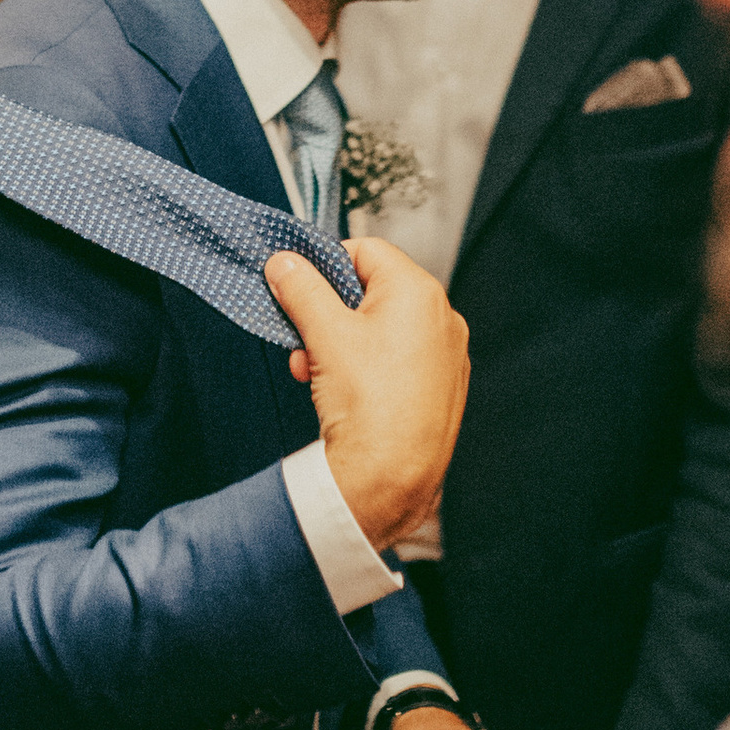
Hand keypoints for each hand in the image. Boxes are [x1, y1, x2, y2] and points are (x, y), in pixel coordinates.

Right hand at [267, 235, 468, 551]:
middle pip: (371, 292)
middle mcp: (442, 318)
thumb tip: (284, 263)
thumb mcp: (324, 334)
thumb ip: (301, 289)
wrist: (390, 479)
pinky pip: (396, 360)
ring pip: (380, 329)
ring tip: (314, 372)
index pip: (366, 250)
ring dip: (338, 343)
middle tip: (300, 339)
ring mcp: (445, 355)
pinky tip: (341, 393)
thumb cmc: (369, 405)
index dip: (325, 265)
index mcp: (419, 292)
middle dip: (326, 314)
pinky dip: (365, 367)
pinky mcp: (440, 387)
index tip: (297, 286)